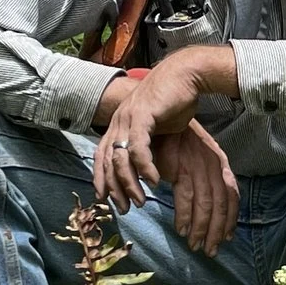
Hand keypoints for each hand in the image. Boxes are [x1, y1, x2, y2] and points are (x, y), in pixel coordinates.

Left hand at [94, 55, 209, 211]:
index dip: (101, 179)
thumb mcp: (155, 127)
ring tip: (140, 200)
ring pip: (120, 158)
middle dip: (114, 189)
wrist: (184, 75)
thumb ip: (146, 144)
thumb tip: (145, 166)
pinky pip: (138, 147)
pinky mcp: (142, 116)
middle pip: (107, 162)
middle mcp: (118, 122)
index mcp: (119, 125)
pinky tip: (153, 181)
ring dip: (129, 183)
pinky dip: (145, 167)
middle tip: (124, 209)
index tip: (106, 200)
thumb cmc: (172, 101)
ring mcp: (128, 118)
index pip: (101, 157)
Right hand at [156, 121, 239, 251]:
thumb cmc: (180, 143)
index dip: (231, 219)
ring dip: (201, 229)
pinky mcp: (181, 169)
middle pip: (221, 206)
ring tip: (195, 245)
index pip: (232, 197)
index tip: (228, 237)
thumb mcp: (200, 160)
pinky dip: (184, 216)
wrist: (163, 121)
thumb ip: (208, 180)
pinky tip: (181, 229)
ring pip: (205, 205)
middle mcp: (214, 167)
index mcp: (221, 165)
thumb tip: (212, 205)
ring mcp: (199, 168)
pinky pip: (186, 198)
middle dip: (217, 231)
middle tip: (211, 251)